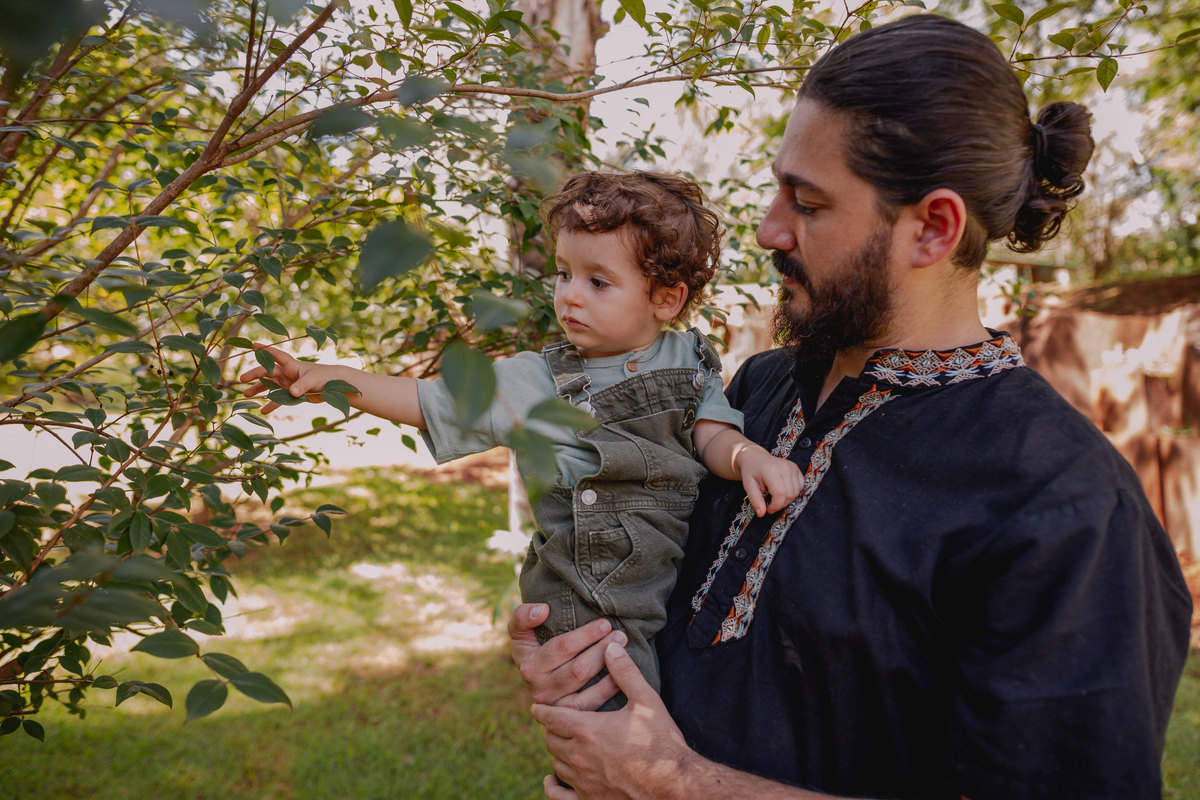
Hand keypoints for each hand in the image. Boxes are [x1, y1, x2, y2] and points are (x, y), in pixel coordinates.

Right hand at [238, 344, 338, 413]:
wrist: (335, 386)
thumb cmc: (325, 377)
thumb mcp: (314, 380)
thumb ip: (303, 385)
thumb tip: (292, 393)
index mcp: (292, 365)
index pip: (276, 355)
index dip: (265, 350)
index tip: (253, 345)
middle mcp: (287, 373)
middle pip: (268, 372)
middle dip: (255, 375)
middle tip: (242, 380)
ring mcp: (288, 383)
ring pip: (270, 385)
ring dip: (259, 390)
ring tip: (246, 395)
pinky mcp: (292, 394)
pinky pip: (279, 399)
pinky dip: (272, 405)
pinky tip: (263, 411)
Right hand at [508, 603, 626, 708]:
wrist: (538, 673)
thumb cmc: (533, 644)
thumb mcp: (521, 629)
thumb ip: (523, 616)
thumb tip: (542, 610)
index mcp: (529, 666)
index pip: (562, 648)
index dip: (585, 635)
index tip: (605, 623)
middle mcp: (539, 689)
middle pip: (577, 670)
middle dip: (601, 651)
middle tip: (620, 636)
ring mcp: (554, 706)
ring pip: (585, 688)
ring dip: (608, 670)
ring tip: (623, 651)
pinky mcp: (568, 717)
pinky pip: (590, 706)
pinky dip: (607, 691)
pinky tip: (622, 678)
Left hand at [533, 641, 694, 799]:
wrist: (674, 784)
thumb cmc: (662, 741)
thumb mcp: (646, 701)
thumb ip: (625, 673)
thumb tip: (611, 647)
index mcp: (588, 729)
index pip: (551, 716)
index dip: (541, 711)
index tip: (537, 707)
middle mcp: (579, 756)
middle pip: (550, 738)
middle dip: (551, 729)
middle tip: (556, 722)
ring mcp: (582, 781)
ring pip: (555, 763)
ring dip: (556, 752)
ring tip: (563, 743)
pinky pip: (558, 795)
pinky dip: (553, 786)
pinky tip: (553, 780)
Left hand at [736, 447, 803, 516]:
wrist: (756, 458)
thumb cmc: (751, 472)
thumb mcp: (749, 486)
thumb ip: (755, 500)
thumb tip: (761, 514)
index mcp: (771, 470)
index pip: (780, 493)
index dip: (776, 505)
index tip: (768, 509)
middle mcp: (785, 467)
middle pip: (790, 494)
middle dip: (781, 504)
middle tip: (771, 504)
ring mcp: (792, 467)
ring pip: (797, 492)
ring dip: (787, 500)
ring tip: (776, 497)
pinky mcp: (796, 469)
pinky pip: (800, 486)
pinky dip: (793, 493)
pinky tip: (783, 491)